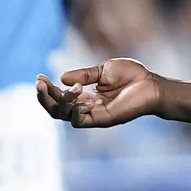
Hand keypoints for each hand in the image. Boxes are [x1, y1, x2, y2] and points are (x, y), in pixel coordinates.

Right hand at [36, 59, 162, 127]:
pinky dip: (72, 109)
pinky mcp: (103, 120)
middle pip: (57, 110)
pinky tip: (74, 94)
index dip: (48, 89)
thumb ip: (83, 75)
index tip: (39, 77)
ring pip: (64, 116)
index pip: (60, 98)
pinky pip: (79, 120)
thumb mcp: (103, 70)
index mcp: (87, 96)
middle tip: (39, 83)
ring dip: (57, 101)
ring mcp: (94, 115)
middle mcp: (88, 108)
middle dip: (45, 97)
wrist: (152, 84)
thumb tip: (61, 79)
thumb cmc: (132, 76)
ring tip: (56, 87)